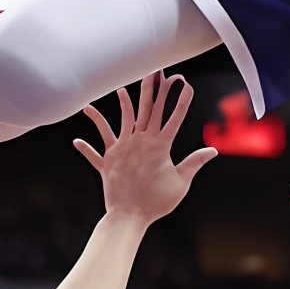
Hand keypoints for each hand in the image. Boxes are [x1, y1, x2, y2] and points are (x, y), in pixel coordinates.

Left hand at [75, 74, 216, 225]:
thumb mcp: (181, 182)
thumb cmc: (157, 202)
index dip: (180, 100)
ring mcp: (121, 150)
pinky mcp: (106, 162)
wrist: (129, 216)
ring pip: (122, 121)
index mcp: (160, 147)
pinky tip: (77, 139)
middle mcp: (140, 143)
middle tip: (158, 72)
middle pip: (148, 111)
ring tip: (122, 89)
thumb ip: (194, 162)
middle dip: (155, 90)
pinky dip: (87, 145)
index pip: (173, 118)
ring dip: (123, 105)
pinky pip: (95, 150)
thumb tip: (212, 150)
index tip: (186, 84)